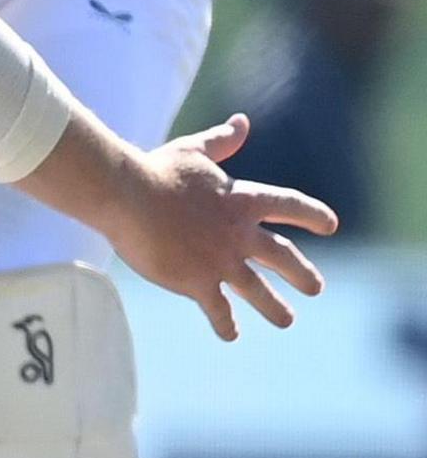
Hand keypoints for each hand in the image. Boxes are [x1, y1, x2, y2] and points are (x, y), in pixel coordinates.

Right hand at [98, 115, 335, 340]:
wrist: (127, 196)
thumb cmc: (156, 170)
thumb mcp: (192, 151)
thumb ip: (221, 142)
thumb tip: (242, 123)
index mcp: (242, 201)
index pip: (289, 206)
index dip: (312, 215)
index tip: (330, 226)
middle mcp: (240, 234)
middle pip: (284, 257)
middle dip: (303, 274)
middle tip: (315, 288)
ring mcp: (221, 261)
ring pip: (258, 291)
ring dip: (275, 308)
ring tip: (286, 320)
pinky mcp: (197, 281)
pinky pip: (218, 309)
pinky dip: (226, 324)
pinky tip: (230, 334)